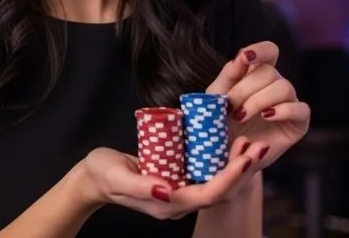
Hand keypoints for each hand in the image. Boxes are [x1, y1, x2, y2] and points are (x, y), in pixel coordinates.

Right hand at [81, 135, 266, 219]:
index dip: (230, 178)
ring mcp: (178, 192)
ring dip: (235, 166)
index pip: (209, 195)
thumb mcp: (117, 176)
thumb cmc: (102, 173)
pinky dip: (220, 161)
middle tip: (256, 146)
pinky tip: (227, 144)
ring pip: (216, 184)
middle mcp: (178, 201)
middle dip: (241, 171)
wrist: (92, 178)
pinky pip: (205, 175)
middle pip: (220, 192)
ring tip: (248, 144)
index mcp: (168, 204)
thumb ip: (140, 185)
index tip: (245, 157)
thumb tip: (166, 189)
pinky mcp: (176, 180)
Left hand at [208, 41, 309, 168]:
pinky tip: (266, 116)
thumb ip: (229, 75)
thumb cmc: (218, 124)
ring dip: (258, 100)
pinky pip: (300, 109)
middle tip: (230, 107)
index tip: (246, 57)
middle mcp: (275, 85)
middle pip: (270, 72)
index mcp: (255, 74)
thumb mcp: (217, 97)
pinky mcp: (298, 123)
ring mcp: (289, 103)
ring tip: (242, 116)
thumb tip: (241, 56)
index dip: (261, 50)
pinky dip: (282, 110)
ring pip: (284, 87)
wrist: (225, 156)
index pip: (269, 51)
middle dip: (246, 88)